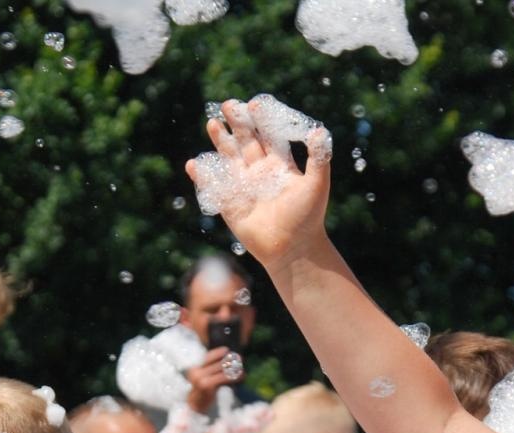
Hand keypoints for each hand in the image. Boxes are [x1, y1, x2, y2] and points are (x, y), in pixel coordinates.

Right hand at [185, 98, 331, 266]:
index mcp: (280, 165)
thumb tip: (319, 130)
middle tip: (228, 104)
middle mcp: (260, 173)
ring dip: (220, 142)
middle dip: (236, 123)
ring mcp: (243, 187)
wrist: (293, 249)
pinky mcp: (230, 204)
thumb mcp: (317, 184)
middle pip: (245, 142)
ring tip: (211, 123)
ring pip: (228, 159)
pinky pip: (214, 187)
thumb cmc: (308, 218)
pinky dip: (203, 176)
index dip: (261, 120)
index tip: (254, 104)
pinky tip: (194, 164)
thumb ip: (319, 157)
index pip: (268, 136)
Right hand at [185, 348, 243, 412]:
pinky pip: (225, 377)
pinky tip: (242, 376)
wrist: (196, 406)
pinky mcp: (208, 385)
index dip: (219, 352)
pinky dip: (235, 376)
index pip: (208, 356)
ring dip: (235, 368)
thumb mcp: (204, 377)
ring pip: (222, 369)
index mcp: (195, 367)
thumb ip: (212, 369)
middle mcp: (197, 371)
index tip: (227, 350)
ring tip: (242, 369)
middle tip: (241, 359)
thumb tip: (228, 358)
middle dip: (231, 360)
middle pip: (218, 362)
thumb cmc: (203, 391)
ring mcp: (201, 378)